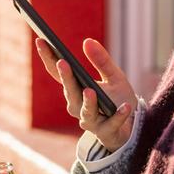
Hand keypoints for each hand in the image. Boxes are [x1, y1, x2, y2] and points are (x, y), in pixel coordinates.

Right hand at [35, 37, 137, 151]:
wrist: (132, 127)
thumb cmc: (118, 100)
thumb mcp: (114, 76)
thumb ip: (102, 61)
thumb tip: (87, 41)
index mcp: (76, 90)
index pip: (58, 74)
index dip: (48, 58)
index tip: (41, 40)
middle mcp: (78, 106)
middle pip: (70, 92)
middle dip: (66, 78)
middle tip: (62, 62)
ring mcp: (91, 121)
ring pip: (85, 113)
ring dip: (88, 102)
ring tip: (90, 91)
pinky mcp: (107, 132)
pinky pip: (112, 124)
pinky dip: (118, 115)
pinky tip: (125, 107)